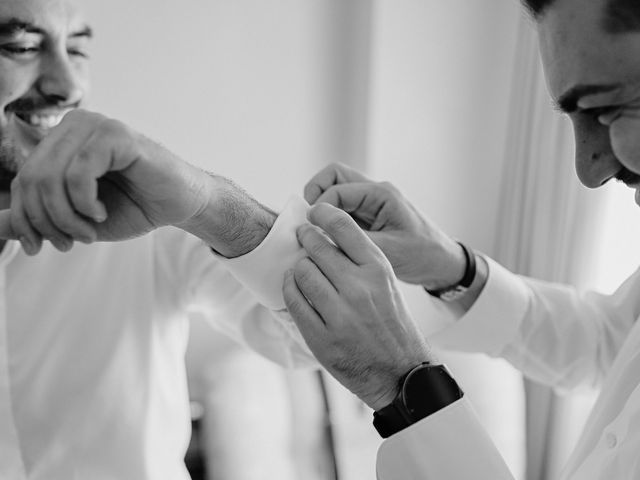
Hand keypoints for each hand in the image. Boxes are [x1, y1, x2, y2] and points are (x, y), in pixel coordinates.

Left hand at [1, 109, 274, 256]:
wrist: (180, 203)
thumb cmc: (134, 206)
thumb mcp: (77, 218)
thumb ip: (38, 217)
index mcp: (61, 141)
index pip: (22, 180)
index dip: (24, 218)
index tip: (39, 246)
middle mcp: (73, 126)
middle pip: (31, 179)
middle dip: (46, 221)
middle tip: (70, 241)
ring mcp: (95, 127)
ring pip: (52, 177)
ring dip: (67, 217)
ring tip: (89, 230)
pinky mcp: (117, 136)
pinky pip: (80, 172)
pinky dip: (85, 202)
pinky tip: (100, 212)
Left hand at [283, 203, 434, 410]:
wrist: (401, 373)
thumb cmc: (392, 325)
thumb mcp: (386, 285)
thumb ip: (360, 261)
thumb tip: (324, 235)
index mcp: (378, 270)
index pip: (343, 227)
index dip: (323, 214)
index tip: (313, 213)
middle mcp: (359, 289)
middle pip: (316, 247)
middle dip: (305, 238)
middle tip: (301, 236)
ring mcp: (339, 314)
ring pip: (302, 272)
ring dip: (298, 267)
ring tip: (301, 268)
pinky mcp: (322, 338)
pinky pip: (294, 301)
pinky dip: (289, 289)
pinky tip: (293, 287)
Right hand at [304, 163, 465, 289]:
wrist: (442, 262)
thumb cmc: (422, 254)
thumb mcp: (388, 251)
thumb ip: (354, 241)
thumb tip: (321, 238)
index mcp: (382, 194)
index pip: (338, 189)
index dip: (319, 207)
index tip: (309, 229)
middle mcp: (375, 192)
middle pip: (334, 176)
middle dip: (315, 194)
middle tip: (307, 221)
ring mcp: (370, 202)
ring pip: (335, 189)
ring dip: (321, 205)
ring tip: (313, 229)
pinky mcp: (368, 215)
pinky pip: (341, 207)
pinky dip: (329, 216)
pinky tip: (324, 236)